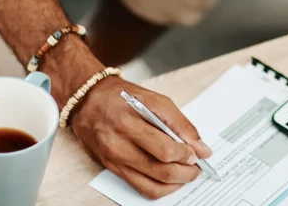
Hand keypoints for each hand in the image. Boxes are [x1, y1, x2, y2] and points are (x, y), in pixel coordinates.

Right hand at [71, 76, 211, 198]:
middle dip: (186, 172)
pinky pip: (141, 189)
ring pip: (153, 185)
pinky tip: (169, 178)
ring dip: (176, 183)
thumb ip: (179, 123)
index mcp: (129, 122)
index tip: (198, 153)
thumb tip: (200, 147)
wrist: (87, 101)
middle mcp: (118, 145)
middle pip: (161, 170)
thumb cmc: (120, 97)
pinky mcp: (113, 170)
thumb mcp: (153, 99)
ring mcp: (114, 161)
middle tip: (196, 166)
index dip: (187, 155)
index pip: (165, 149)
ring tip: (185, 173)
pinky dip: (161, 188)